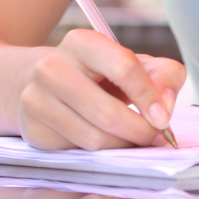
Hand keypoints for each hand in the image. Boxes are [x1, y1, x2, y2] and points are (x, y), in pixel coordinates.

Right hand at [18, 29, 186, 149]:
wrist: (48, 85)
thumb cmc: (100, 74)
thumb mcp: (133, 64)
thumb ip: (162, 75)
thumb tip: (164, 109)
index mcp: (81, 43)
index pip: (124, 67)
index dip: (149, 97)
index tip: (163, 119)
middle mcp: (51, 68)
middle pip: (107, 112)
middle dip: (139, 131)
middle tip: (154, 138)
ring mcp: (36, 100)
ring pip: (93, 139)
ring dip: (122, 147)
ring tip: (133, 141)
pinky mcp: (34, 130)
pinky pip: (77, 153)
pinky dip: (100, 155)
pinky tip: (106, 144)